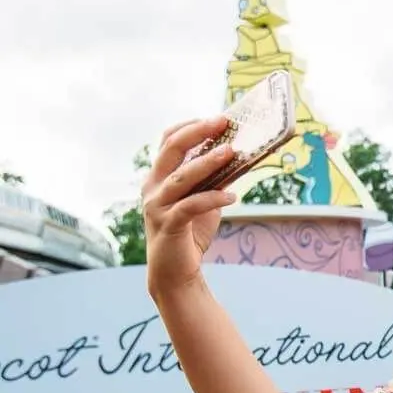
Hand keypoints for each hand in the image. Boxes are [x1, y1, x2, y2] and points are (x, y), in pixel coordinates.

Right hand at [141, 117, 238, 295]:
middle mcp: (153, 187)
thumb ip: (213, 182)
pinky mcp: (168, 225)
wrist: (175, 273)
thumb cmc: (190, 234)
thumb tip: (239, 160)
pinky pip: (191, 206)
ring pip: (181, 177)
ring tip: (232, 153)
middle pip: (171, 149)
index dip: (190, 126)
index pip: (167, 141)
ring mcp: (157, 206)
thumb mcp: (204, 202)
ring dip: (207, 162)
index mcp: (159, 177)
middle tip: (223, 123)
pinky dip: (212, 199)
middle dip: (198, 133)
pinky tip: (232, 197)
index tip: (216, 119)